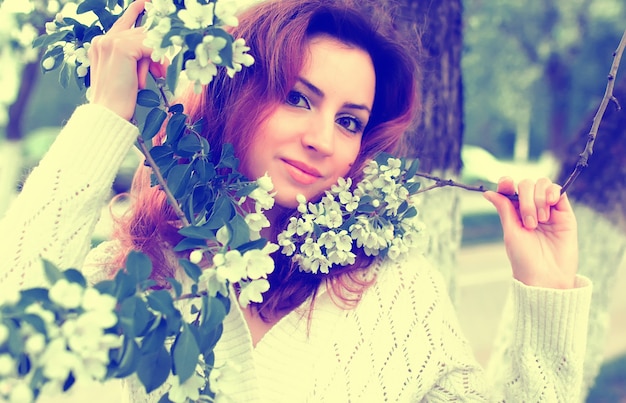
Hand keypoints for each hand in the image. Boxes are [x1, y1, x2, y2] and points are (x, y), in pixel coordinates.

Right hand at [88, 0, 166, 119]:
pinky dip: (158, 59)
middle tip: (163, 70)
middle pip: (140, 33)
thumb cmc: (119, 99)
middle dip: (156, 50)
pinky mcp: (121, 48)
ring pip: (146, 39)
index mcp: (100, 44)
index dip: (137, 10)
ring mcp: (110, 41)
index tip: (148, 2)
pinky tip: (158, 73)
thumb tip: (159, 51)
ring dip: (158, 59)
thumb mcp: (127, 74)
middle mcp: (103, 39)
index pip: (123, 21)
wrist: (109, 113)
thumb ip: (136, 58)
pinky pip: (149, 47)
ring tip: (159, 75)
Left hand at [483, 177, 577, 288]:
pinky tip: (550, 203)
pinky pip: (559, 191)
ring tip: (540, 221)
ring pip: (542, 185)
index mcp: (514, 213)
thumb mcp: (511, 232)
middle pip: (527, 185)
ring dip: (538, 199)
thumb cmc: (525, 259)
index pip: (510, 190)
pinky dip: (552, 191)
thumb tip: (488, 193)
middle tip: (530, 223)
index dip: (507, 183)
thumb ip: (504, 210)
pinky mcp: (564, 213)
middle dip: (526, 199)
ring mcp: (548, 210)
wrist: (547, 276)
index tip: (506, 183)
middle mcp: (531, 208)